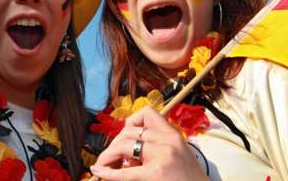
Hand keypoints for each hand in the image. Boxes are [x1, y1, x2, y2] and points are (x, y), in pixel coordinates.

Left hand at [90, 107, 207, 180]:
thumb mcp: (176, 156)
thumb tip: (124, 149)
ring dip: (109, 155)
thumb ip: (155, 147)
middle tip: (107, 158)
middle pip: (130, 132)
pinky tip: (99, 171)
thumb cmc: (188, 180)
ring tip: (104, 165)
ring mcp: (163, 156)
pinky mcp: (156, 174)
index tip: (123, 138)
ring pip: (124, 144)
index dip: (129, 124)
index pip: (147, 114)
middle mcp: (169, 141)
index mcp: (174, 135)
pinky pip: (125, 172)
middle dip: (114, 144)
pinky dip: (108, 172)